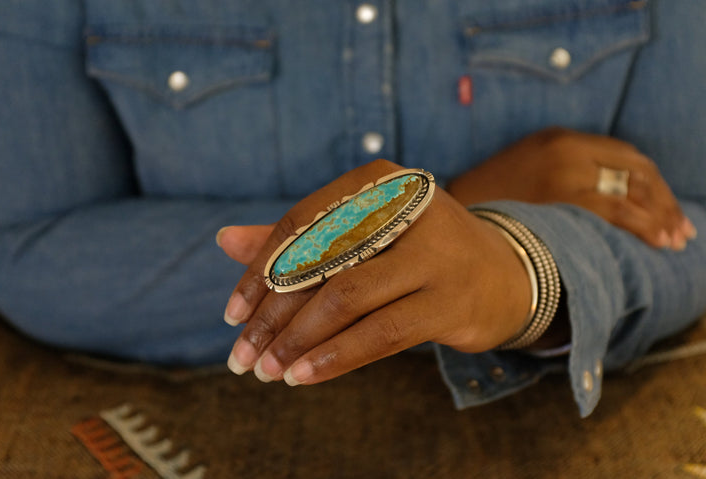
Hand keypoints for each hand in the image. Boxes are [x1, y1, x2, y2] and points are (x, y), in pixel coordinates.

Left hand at [216, 160, 533, 384]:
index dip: (259, 273)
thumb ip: (297, 237)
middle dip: (272, 317)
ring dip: (297, 341)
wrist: (503, 274)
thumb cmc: (415, 252)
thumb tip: (225, 239)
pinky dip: (336, 357)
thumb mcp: (361, 234)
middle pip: (318, 265)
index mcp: (377, 183)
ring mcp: (434, 255)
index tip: (233, 315)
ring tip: (267, 371)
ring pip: (345, 300)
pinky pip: (380, 334)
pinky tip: (303, 376)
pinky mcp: (450, 301)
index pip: (300, 225)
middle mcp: (408, 208)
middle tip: (241, 356)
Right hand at [447, 127, 696, 249]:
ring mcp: (562, 170)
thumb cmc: (484, 203)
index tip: (663, 208)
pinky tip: (656, 240)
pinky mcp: (557, 196)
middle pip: (635, 169)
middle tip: (680, 231)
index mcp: (558, 139)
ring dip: (660, 215)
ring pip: (631, 190)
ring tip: (674, 240)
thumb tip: (599, 201)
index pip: (624, 156)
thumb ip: (557, 176)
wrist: (441, 210)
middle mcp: (564, 147)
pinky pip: (615, 210)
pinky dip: (643, 224)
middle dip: (663, 201)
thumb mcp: (522, 174)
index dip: (652, 184)